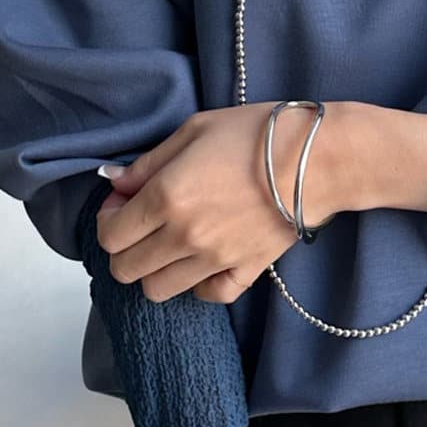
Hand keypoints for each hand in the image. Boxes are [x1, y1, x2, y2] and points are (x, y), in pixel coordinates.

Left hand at [96, 101, 426, 304]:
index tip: (123, 203)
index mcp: (165, 198)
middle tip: (143, 226)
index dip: (108, 219)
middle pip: (126, 270)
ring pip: (158, 291)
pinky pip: (209, 296)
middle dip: (125, 249)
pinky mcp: (246, 271)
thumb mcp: (194, 131)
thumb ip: (149, 163)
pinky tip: (204, 262)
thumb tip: (116, 183)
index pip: (109, 235)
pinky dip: (199, 285)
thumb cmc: (257, 134)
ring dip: (156, 271)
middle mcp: (184, 237)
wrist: (319, 159)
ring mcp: (215, 260)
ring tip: (171, 246)